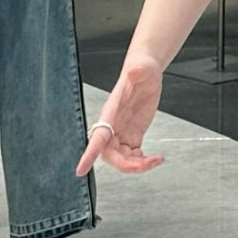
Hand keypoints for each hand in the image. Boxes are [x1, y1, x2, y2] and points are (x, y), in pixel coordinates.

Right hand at [75, 53, 166, 176]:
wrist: (145, 72)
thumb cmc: (140, 69)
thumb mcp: (141, 67)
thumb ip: (137, 69)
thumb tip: (135, 70)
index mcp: (111, 112)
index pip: (98, 136)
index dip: (89, 153)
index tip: (80, 170)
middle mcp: (113, 125)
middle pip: (109, 154)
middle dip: (125, 165)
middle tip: (147, 162)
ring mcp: (122, 131)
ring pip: (122, 159)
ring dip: (137, 165)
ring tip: (156, 159)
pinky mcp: (133, 134)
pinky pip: (132, 156)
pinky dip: (141, 161)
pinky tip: (154, 158)